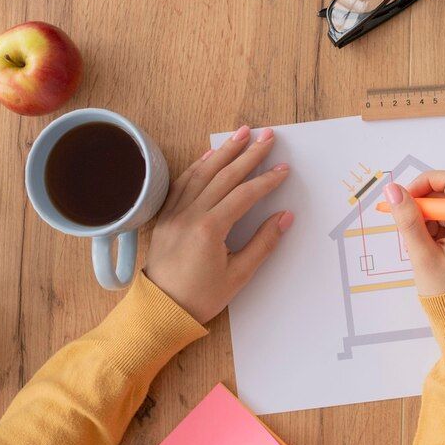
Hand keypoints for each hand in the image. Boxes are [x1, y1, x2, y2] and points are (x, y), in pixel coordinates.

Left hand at [144, 125, 294, 323]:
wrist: (160, 311)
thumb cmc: (200, 298)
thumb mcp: (238, 276)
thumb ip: (263, 243)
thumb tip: (284, 217)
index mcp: (209, 230)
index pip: (244, 195)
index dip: (266, 180)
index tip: (283, 169)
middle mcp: (190, 215)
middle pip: (223, 176)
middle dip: (248, 154)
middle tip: (267, 136)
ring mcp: (174, 213)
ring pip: (201, 173)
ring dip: (223, 151)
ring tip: (241, 133)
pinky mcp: (165, 217)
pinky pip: (182, 183)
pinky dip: (198, 166)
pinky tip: (209, 154)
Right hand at [382, 170, 444, 298]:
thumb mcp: (422, 255)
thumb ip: (407, 219)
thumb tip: (393, 190)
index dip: (424, 183)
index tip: (404, 200)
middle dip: (424, 206)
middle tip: (408, 230)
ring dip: (428, 220)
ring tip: (420, 247)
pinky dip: (436, 229)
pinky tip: (429, 250)